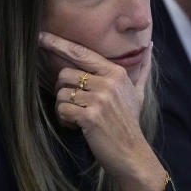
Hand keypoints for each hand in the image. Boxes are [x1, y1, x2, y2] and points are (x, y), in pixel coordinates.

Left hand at [39, 31, 165, 190]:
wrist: (132, 154)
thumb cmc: (129, 123)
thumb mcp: (138, 93)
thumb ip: (141, 69)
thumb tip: (150, 45)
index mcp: (116, 73)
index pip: (81, 53)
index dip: (58, 43)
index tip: (41, 36)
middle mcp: (108, 82)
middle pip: (65, 74)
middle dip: (63, 91)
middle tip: (74, 105)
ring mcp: (100, 99)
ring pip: (61, 93)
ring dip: (63, 107)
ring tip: (76, 118)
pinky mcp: (90, 117)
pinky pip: (62, 110)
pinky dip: (64, 120)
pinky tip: (76, 126)